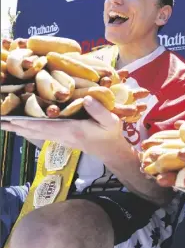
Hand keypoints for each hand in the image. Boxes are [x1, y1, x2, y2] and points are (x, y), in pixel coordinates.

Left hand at [1, 96, 126, 159]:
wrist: (110, 150)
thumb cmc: (110, 134)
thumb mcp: (110, 121)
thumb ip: (99, 111)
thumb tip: (87, 97)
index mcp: (71, 129)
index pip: (45, 125)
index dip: (27, 121)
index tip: (11, 118)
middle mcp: (62, 135)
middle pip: (34, 130)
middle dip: (16, 125)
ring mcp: (60, 138)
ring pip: (35, 133)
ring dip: (18, 128)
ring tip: (3, 124)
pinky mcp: (62, 138)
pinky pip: (40, 133)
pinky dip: (28, 129)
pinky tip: (20, 126)